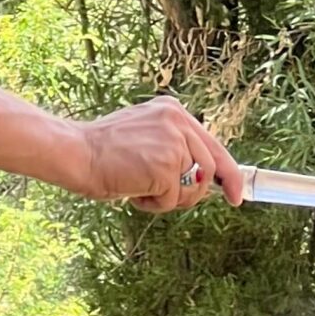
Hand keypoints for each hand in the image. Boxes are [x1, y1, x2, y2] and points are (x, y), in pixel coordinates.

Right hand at [73, 97, 245, 212]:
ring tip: (143, 188)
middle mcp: (178, 121)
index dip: (229, 173)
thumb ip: (174, 148)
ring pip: (195, 187)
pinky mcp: (167, 165)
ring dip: (171, 199)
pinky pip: (173, 199)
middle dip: (199, 193)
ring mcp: (174, 142)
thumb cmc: (104, 152)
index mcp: (173, 111)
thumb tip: (205, 178)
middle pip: (211, 168)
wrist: (77, 153)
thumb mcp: (146, 137)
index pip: (213, 144)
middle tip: (175, 201)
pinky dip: (154, 204)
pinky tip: (134, 192)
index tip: (237, 194)